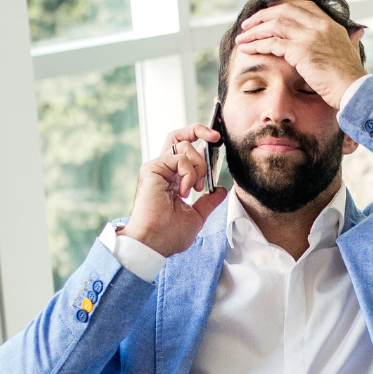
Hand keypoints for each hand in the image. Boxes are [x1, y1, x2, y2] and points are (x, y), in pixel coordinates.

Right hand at [121, 124, 226, 257]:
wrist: (155, 243)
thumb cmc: (170, 234)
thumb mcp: (198, 215)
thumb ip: (208, 201)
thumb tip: (220, 190)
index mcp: (172, 179)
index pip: (185, 150)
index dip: (200, 140)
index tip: (217, 141)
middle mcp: (163, 170)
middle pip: (179, 136)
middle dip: (198, 130)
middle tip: (215, 137)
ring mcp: (157, 168)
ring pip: (184, 146)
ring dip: (198, 166)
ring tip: (195, 189)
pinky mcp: (152, 168)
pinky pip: (179, 158)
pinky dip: (189, 173)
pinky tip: (185, 191)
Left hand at [234, 0, 365, 108]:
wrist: (355, 90)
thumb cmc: (352, 76)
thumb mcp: (353, 50)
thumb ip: (351, 38)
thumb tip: (357, 32)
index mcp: (330, 24)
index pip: (301, 5)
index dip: (281, 6)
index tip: (267, 11)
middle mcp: (319, 26)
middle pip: (283, 11)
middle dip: (261, 16)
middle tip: (248, 25)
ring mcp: (309, 37)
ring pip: (274, 25)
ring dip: (254, 31)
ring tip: (242, 38)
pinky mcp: (300, 51)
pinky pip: (272, 43)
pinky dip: (257, 44)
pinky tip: (247, 49)